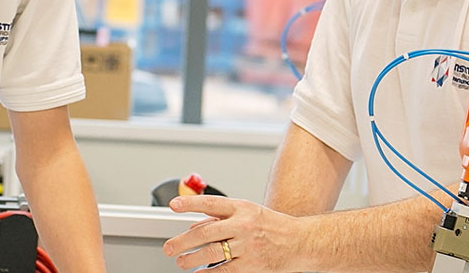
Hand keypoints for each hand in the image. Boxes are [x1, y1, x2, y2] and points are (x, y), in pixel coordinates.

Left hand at [163, 195, 304, 271]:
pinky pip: (224, 271)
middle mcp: (243, 226)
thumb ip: (221, 218)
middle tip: (168, 248)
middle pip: (206, 233)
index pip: (210, 203)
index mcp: (241, 208)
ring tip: (181, 262)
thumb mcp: (248, 212)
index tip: (173, 205)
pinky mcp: (252, 266)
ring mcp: (247, 247)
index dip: (190, 203)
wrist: (300, 242)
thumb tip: (194, 227)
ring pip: (212, 253)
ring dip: (192, 259)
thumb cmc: (272, 226)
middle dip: (183, 241)